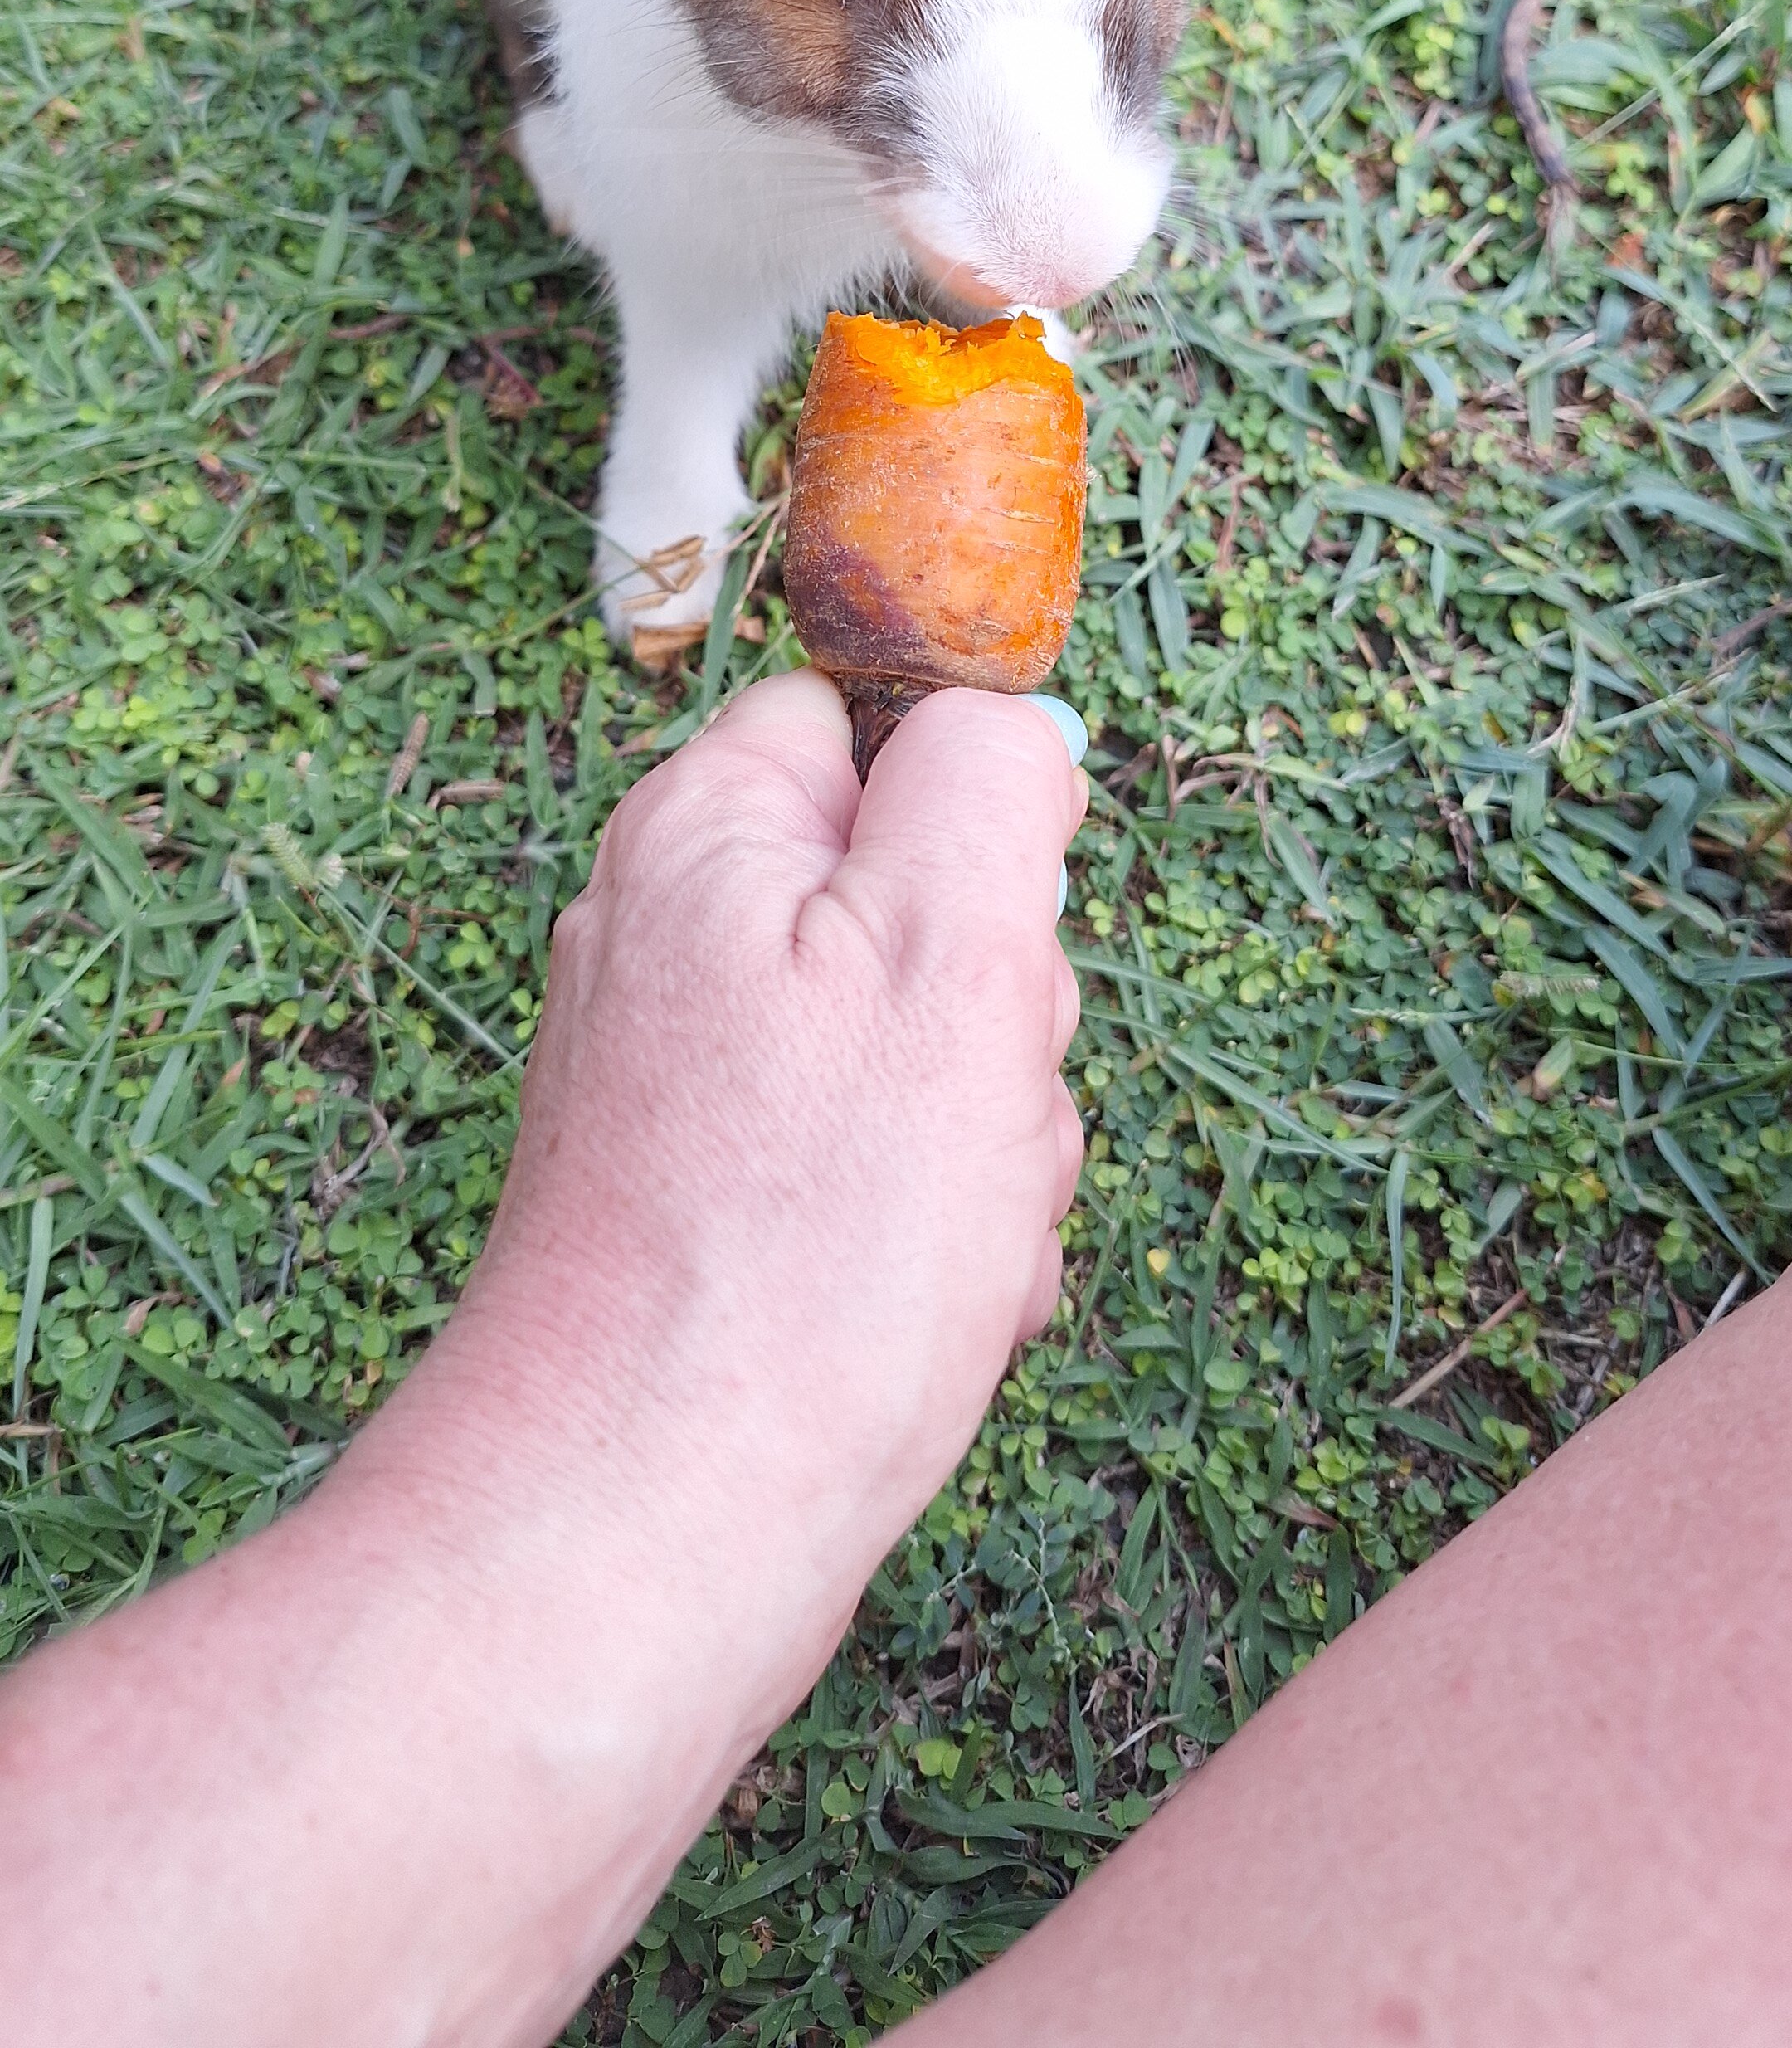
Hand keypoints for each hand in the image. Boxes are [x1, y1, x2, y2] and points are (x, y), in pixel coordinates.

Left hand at [433, 672, 1086, 1667]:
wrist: (644, 1534)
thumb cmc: (807, 1248)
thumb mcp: (952, 952)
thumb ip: (984, 789)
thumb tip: (1002, 726)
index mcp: (705, 834)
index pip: (868, 723)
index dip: (971, 818)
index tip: (998, 936)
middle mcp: (668, 941)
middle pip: (913, 903)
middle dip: (998, 1014)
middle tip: (978, 1115)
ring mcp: (677, 1085)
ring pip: (913, 1057)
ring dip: (984, 1148)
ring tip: (951, 1245)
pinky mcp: (698, 1211)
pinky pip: (866, 1177)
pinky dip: (927, 1242)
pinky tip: (930, 1319)